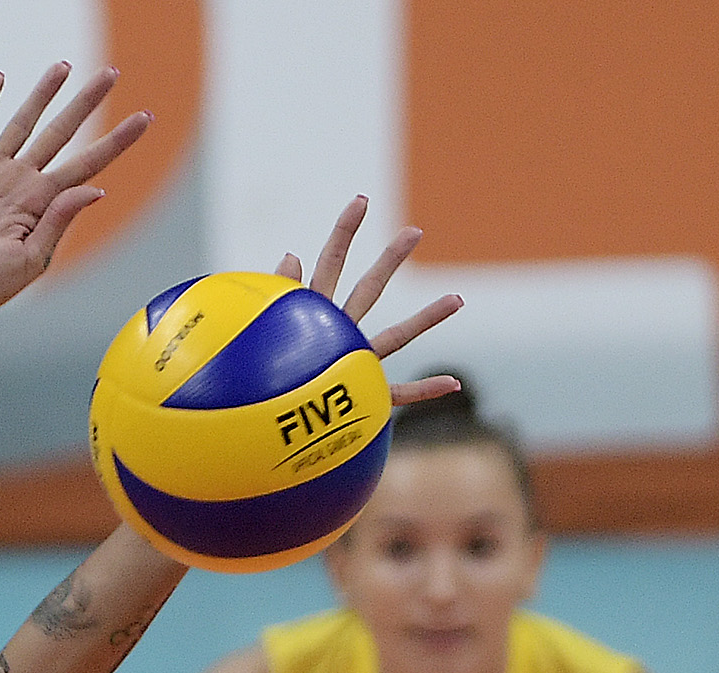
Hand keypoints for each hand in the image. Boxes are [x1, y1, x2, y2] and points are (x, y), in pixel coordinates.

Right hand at [0, 65, 152, 347]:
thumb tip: (96, 188)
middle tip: (110, 73)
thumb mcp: (29, 261)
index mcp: (41, 204)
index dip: (116, 141)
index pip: (87, 164)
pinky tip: (0, 79)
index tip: (145, 118)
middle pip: (61, 132)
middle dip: (86, 103)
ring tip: (63, 66)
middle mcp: (20, 182)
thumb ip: (59, 222)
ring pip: (22, 122)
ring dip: (42, 94)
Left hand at [275, 196, 464, 404]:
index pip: (330, 265)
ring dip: (426, 319)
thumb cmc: (261, 378)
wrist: (268, 425)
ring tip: (457, 299)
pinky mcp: (365, 399)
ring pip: (396, 337)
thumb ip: (279, 295)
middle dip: (390, 261)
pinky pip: (399, 395)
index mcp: (315, 316)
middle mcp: (342, 333)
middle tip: (414, 232)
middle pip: (369, 290)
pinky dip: (424, 390)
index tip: (360, 201)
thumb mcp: (265, 331)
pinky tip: (452, 385)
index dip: (343, 234)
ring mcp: (357, 364)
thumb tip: (291, 255)